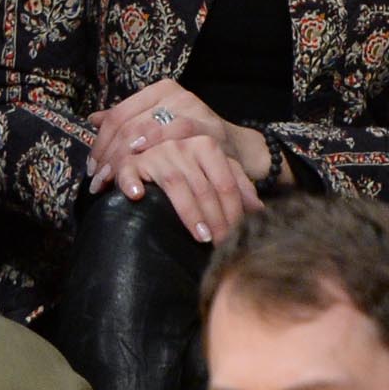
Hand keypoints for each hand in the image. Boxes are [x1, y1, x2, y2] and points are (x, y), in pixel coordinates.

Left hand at [87, 80, 233, 192]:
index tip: (93, 169)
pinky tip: (141, 175)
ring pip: (147, 133)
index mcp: (161, 90)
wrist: (232, 149)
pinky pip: (173, 143)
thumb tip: (93, 119)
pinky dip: (153, 159)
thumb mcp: (158, 123)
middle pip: (130, 125)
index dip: (101, 144)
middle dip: (110, 156)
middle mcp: (178, 96)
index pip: (119, 115)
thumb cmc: (190, 139)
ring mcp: (194, 112)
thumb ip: (129, 121)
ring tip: (112, 183)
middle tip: (98, 182)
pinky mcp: (207, 131)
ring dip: (126, 160)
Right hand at [109, 136, 263, 244]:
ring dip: (190, 213)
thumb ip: (239, 186)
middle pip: (204, 187)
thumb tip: (259, 209)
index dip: (233, 211)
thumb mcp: (219, 172)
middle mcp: (182, 145)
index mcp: (207, 146)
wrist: (155, 151)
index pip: (225, 183)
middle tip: (221, 243)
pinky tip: (137, 197)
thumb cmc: (191, 169)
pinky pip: (130, 172)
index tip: (237, 235)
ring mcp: (156, 153)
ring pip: (176, 184)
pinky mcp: (131, 162)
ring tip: (201, 236)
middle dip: (215, 219)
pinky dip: (132, 183)